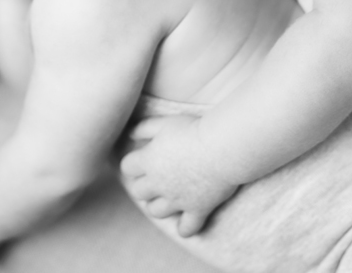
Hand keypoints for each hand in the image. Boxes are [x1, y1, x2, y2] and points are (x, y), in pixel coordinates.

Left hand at [120, 116, 237, 237]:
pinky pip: (186, 228)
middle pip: (138, 192)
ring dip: (159, 205)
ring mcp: (178, 199)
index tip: (143, 158)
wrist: (224, 147)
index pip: (127, 167)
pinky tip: (186, 223)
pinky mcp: (197, 209)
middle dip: (144, 185)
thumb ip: (145, 127)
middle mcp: (159, 184)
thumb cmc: (195, 130)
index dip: (134, 163)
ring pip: (156, 211)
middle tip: (155, 178)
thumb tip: (130, 133)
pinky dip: (185, 228)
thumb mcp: (166, 122)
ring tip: (168, 198)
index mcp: (149, 161)